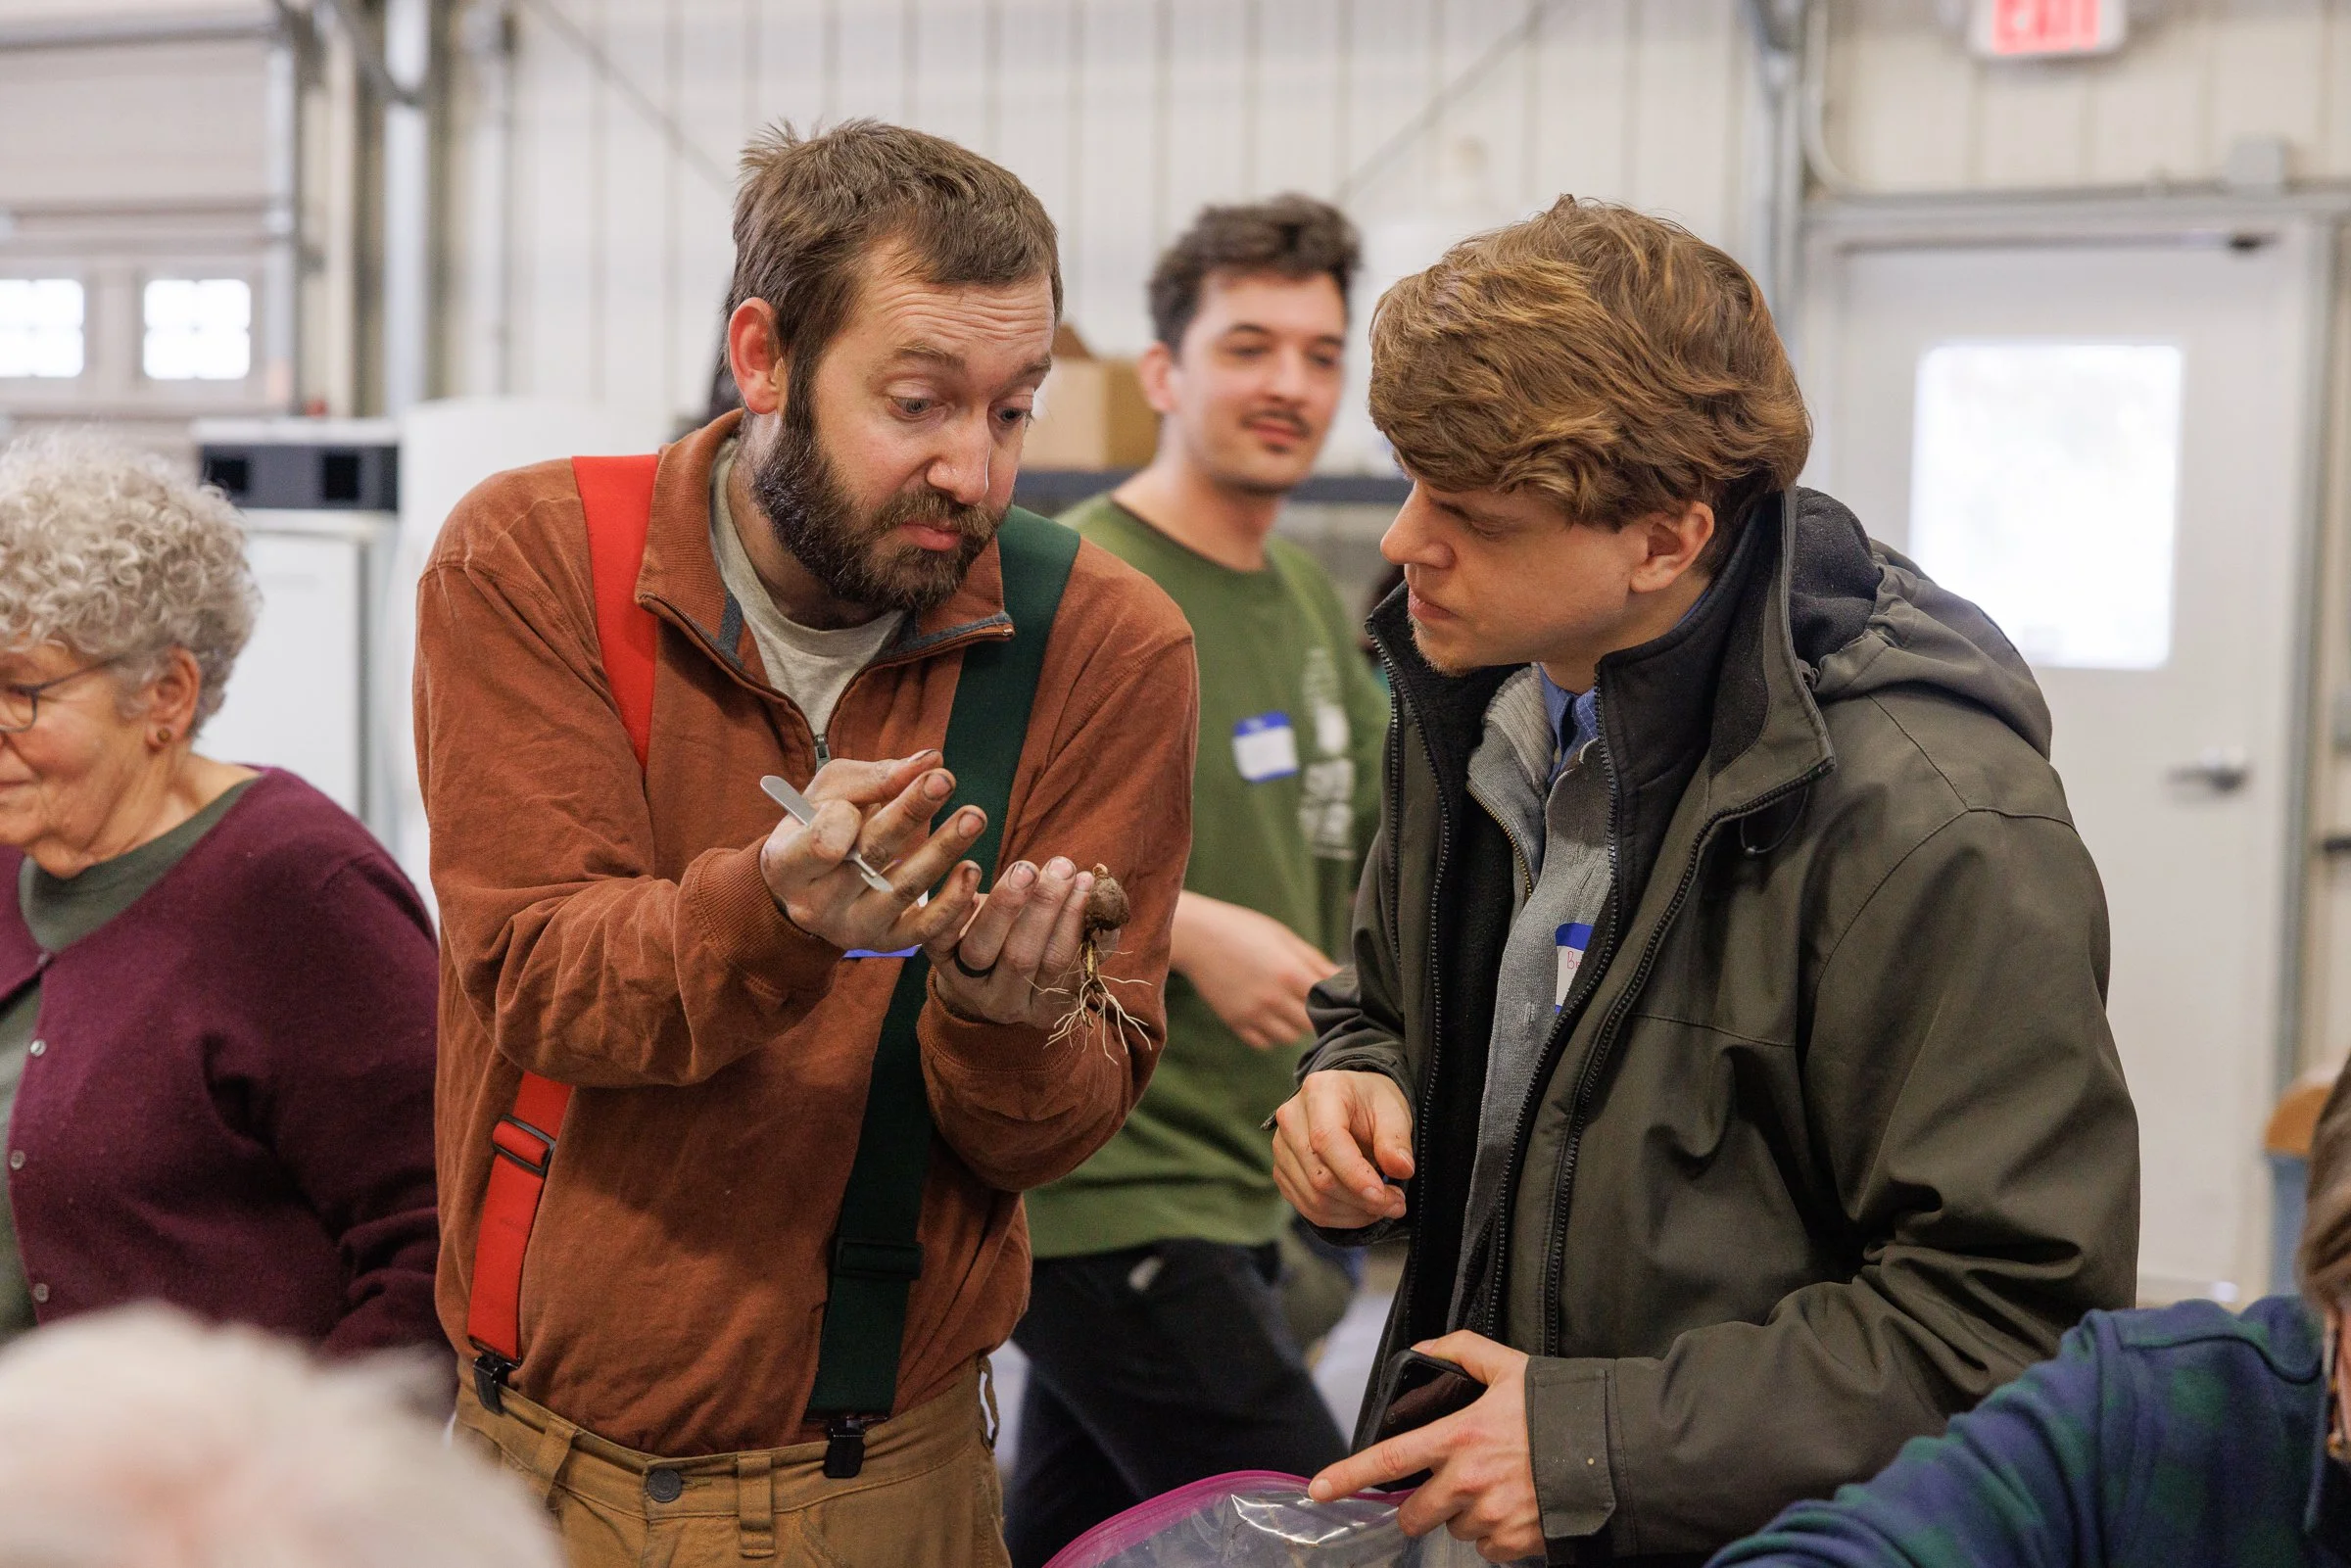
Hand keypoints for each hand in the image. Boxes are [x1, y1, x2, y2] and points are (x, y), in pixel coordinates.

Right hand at [758, 751, 984, 953]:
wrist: (810, 886)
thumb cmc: (818, 825)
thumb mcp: (830, 793)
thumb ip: (874, 778)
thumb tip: (929, 761)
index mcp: (787, 864)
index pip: (819, 842)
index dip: (848, 816)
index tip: (869, 789)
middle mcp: (814, 904)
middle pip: (869, 856)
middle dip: (909, 814)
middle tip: (944, 780)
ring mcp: (850, 928)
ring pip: (903, 889)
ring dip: (943, 850)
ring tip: (974, 818)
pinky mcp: (883, 943)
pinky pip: (923, 929)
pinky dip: (952, 903)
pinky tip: (972, 871)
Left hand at [925, 856, 1108, 1028]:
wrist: (983, 972)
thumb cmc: (1039, 950)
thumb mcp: (1070, 953)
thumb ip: (1092, 932)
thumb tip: (1109, 900)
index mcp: (1043, 1006)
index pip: (1060, 965)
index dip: (1074, 920)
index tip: (1086, 880)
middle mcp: (1004, 1002)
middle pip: (1022, 957)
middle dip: (1044, 907)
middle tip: (1060, 867)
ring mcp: (967, 984)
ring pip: (982, 947)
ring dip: (1006, 902)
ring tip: (1027, 867)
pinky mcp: (937, 960)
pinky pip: (940, 936)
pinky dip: (956, 906)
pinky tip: (971, 873)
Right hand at [1172, 892, 1339, 1049]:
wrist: (1198, 936)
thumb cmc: (1244, 929)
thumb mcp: (1284, 937)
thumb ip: (1314, 960)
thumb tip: (1342, 977)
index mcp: (1290, 972)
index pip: (1327, 1002)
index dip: (1332, 1000)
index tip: (1331, 995)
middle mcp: (1274, 998)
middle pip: (1310, 1024)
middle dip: (1313, 1014)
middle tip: (1308, 1002)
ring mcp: (1253, 1013)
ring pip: (1288, 1038)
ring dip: (1292, 1026)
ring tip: (1286, 1007)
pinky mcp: (1235, 1022)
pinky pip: (1263, 1043)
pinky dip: (1269, 1034)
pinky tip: (1267, 1015)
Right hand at [1271, 1069, 1413, 1226]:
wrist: (1351, 1102)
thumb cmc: (1372, 1103)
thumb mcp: (1393, 1111)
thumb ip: (1396, 1140)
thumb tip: (1402, 1168)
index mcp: (1319, 1092)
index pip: (1327, 1140)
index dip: (1354, 1175)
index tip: (1383, 1195)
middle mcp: (1291, 1118)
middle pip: (1319, 1176)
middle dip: (1362, 1200)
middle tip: (1397, 1204)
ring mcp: (1281, 1147)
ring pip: (1313, 1197)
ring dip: (1353, 1213)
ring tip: (1383, 1205)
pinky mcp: (1282, 1171)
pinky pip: (1307, 1207)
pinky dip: (1339, 1217)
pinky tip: (1362, 1209)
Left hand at [1310, 1333, 1540, 1563]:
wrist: (1615, 1452)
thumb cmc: (1560, 1408)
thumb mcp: (1510, 1367)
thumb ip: (1461, 1351)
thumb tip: (1424, 1350)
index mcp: (1458, 1438)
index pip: (1390, 1460)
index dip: (1349, 1476)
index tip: (1320, 1489)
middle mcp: (1467, 1483)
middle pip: (1415, 1513)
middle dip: (1422, 1506)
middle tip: (1449, 1486)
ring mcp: (1490, 1517)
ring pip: (1454, 1529)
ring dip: (1465, 1515)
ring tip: (1500, 1488)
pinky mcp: (1514, 1544)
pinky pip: (1487, 1549)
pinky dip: (1495, 1535)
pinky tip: (1517, 1508)